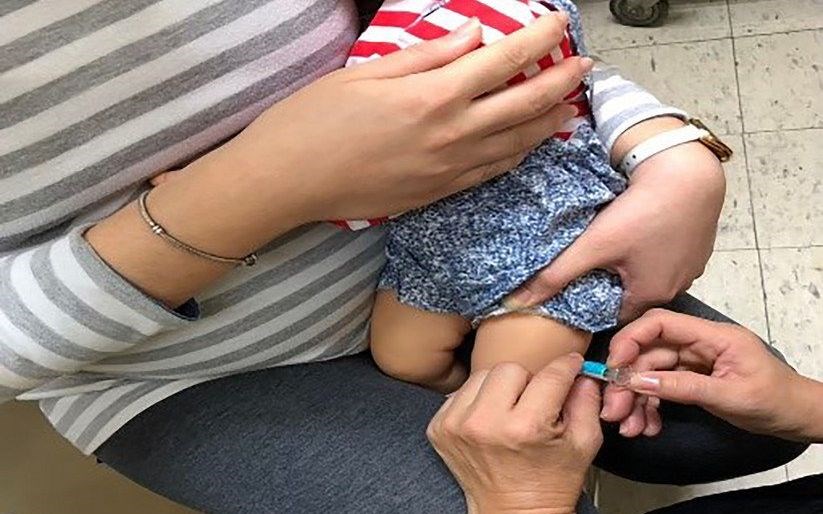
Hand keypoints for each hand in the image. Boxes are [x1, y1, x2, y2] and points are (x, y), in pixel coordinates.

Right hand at [220, 13, 590, 222]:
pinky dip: (517, 156)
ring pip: (515, 146)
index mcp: (432, 96)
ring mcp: (447, 171)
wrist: (287, 182)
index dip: (539, 41)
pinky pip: (490, 174)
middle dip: (559, 84)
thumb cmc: (313, 121)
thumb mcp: (365, 75)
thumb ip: (425, 56)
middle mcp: (450, 135)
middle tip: (582, 68)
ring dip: (547, 124)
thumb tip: (470, 36)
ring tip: (567, 109)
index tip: (561, 26)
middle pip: (522, 106)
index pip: (503, 62)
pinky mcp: (436, 194)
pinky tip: (527, 147)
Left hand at [427, 355, 602, 513]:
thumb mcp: (583, 445)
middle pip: (510, 368)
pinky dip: (478, 402)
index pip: (550, 375)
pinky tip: (490, 422)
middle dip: (527, 382)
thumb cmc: (548, 483)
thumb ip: (587, 401)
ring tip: (510, 414)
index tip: (571, 364)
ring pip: (483, 376)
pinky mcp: (439, 427)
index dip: (566, 366)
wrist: (511, 513)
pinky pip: (461, 392)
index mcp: (525, 428)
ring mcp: (457, 425)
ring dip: (499, 389)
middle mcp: (485, 423)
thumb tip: (582, 371)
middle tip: (533, 406)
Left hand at [505, 127, 725, 320]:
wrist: (689, 172)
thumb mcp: (593, 245)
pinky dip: (649, 247)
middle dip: (608, 282)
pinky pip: (666, 254)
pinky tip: (638, 228)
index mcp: (650, 297)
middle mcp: (675, 288)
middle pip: (630, 295)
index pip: (611, 315)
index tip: (572, 284)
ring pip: (649, 273)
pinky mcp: (698, 244)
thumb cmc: (643, 212)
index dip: (588, 301)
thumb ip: (555, 276)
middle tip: (588, 260)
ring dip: (629, 263)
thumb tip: (518, 302)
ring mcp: (691, 266)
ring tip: (612, 242)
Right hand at [603, 309, 822, 441]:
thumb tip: (638, 381)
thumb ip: (684, 387)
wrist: (798, 418)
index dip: (631, 339)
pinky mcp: (691, 379)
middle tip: (613, 410)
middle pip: (649, 352)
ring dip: (635, 399)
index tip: (613, 367)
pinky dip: (650, 407)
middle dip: (627, 380)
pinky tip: (646, 425)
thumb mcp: (730, 396)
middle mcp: (698, 344)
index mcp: (712, 336)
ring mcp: (693, 362)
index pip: (661, 324)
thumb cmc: (775, 401)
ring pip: (651, 374)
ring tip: (629, 426)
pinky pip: (662, 389)